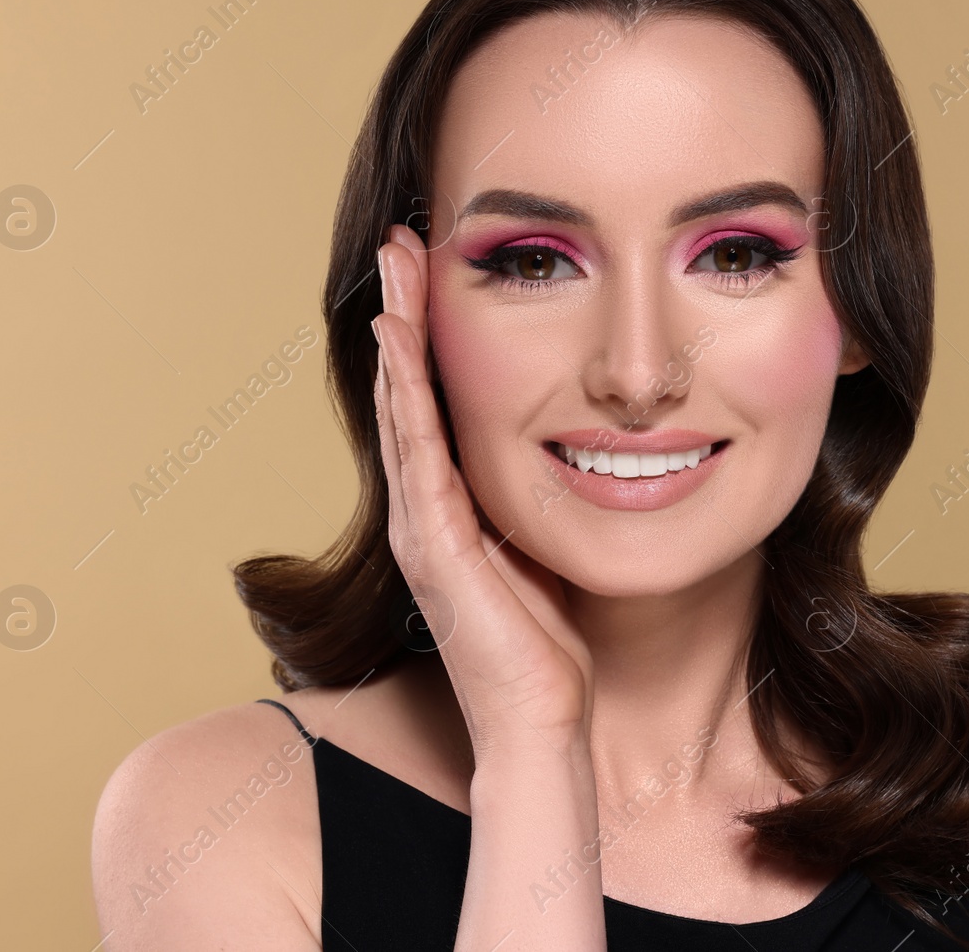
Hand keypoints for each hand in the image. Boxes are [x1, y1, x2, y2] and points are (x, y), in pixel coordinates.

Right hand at [372, 224, 594, 758]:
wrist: (543, 723)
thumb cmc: (550, 646)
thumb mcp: (545, 547)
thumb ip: (538, 499)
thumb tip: (574, 446)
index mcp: (453, 509)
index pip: (433, 404)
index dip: (427, 339)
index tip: (431, 273)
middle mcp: (426, 510)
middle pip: (406, 392)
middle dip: (403, 315)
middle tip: (399, 243)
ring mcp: (423, 526)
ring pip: (402, 409)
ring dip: (397, 335)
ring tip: (394, 268)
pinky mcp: (435, 545)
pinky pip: (417, 451)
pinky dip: (405, 391)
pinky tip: (398, 339)